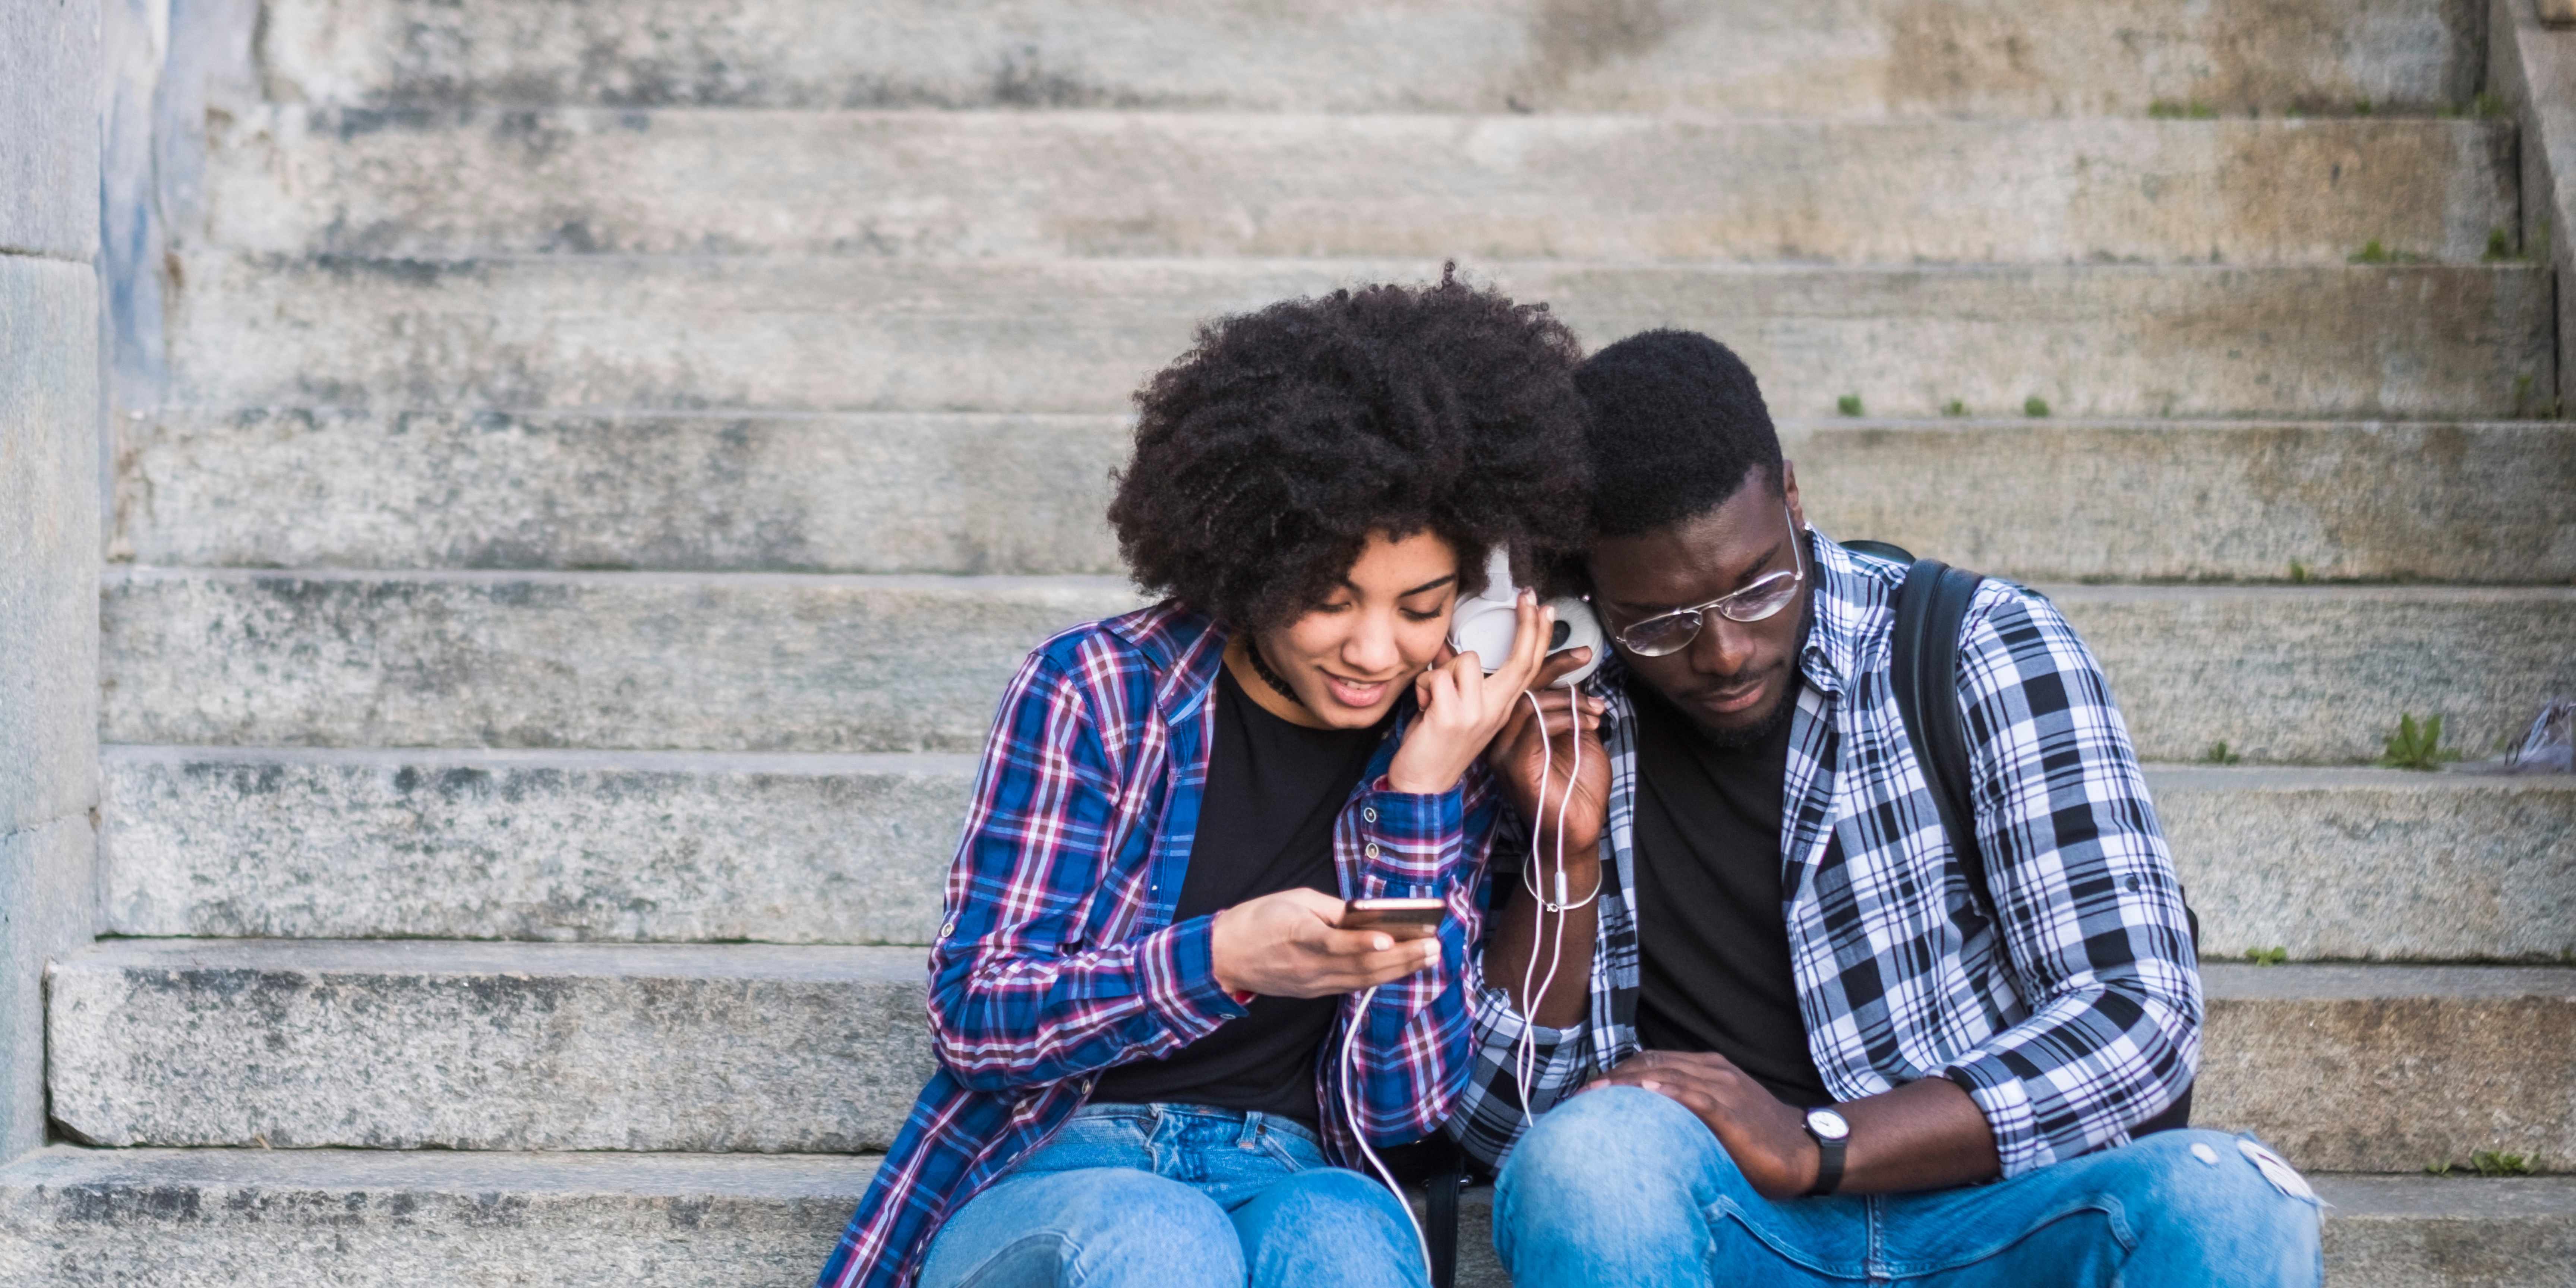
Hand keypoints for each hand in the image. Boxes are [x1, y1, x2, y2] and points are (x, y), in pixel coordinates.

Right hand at [1210, 888, 1443, 997]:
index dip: (1364, 942)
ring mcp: (1314, 983)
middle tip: (1433, 945)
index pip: (1335, 943)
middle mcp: (1310, 966)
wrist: (1225, 957)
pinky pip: (1353, 985)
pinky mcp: (1314, 992)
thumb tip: (1364, 914)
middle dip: (1402, 956)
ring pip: (1363, 979)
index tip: (1392, 938)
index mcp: (1300, 936)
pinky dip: (1380, 977)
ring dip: (1399, 970)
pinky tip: (1402, 969)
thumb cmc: (1258, 919)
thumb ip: (1331, 909)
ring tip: (1428, 957)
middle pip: (1361, 964)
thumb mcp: (1293, 899)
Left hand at [1386, 590, 1551, 794]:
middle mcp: (1495, 711)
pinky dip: (1422, 687)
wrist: (1423, 786)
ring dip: (1442, 672)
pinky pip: (1434, 676)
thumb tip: (1450, 647)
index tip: (1542, 608)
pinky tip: (1423, 707)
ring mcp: (1475, 714)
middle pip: (1520, 660)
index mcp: (1501, 709)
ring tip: (1434, 697)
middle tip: (1528, 597)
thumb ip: (1463, 682)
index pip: (1528, 668)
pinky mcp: (1450, 716)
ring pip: (1464, 660)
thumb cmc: (1437, 745)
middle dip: (1527, 624)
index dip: (1538, 636)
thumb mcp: (1460, 710)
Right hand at [1484, 661, 1608, 862]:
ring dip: (1569, 699)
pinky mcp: (1516, 764)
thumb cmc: (1579, 790)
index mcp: (1514, 732)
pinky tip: (1586, 723)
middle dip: (1555, 664)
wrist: (1579, 832)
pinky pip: (1535, 725)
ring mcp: (1505, 752)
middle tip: (1585, 655)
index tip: (1582, 653)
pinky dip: (1564, 717)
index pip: (1525, 687)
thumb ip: (1570, 713)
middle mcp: (1503, 740)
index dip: (1551, 663)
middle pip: (1522, 687)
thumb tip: (1577, 684)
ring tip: (1596, 710)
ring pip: (1529, 703)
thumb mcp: (1579, 739)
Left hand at [1586, 1050, 1819, 1199]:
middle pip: (1650, 1064)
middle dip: (1612, 1078)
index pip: (1651, 1060)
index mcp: (1707, 1068)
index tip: (1588, 1090)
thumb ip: (1687, 1109)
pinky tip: (1645, 1097)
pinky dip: (1669, 1094)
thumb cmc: (1758, 1138)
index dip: (1617, 1072)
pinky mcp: (1732, 1111)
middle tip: (1579, 1096)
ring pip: (1666, 1076)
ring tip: (1595, 1096)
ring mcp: (1723, 1088)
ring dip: (1627, 1085)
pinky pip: (1696, 1098)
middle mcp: (1712, 1071)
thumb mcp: (1718, 1115)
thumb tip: (1645, 1123)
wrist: (1806, 1149)